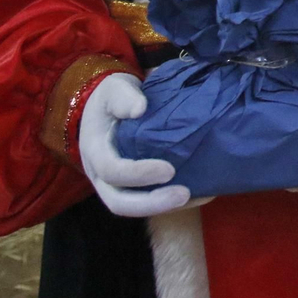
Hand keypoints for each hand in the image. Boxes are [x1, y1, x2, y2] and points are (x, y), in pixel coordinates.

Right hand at [78, 73, 190, 216]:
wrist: (111, 107)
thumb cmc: (113, 98)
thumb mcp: (114, 89)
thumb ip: (124, 97)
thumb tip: (139, 108)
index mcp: (95, 152)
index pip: (112, 171)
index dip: (138, 174)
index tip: (168, 169)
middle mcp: (101, 175)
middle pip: (119, 202)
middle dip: (151, 203)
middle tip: (184, 194)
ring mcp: (116, 184)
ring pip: (135, 207)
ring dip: (165, 207)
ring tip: (198, 196)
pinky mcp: (134, 187)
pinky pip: (150, 201)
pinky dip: (174, 203)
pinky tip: (202, 194)